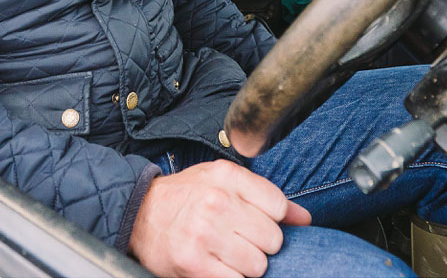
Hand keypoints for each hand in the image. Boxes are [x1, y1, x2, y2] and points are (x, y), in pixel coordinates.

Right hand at [129, 161, 309, 277]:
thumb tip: (305, 219)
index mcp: (226, 176)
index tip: (256, 221)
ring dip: (247, 266)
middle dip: (261, 245)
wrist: (140, 213)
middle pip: (272, 239)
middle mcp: (217, 202)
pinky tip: (219, 267)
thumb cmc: (187, 196)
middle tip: (240, 240)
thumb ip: (264, 196)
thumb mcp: (222, 181)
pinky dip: (232, 279)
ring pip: (257, 265)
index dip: (272, 219)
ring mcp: (205, 234)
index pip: (278, 206)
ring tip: (228, 254)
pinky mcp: (194, 264)